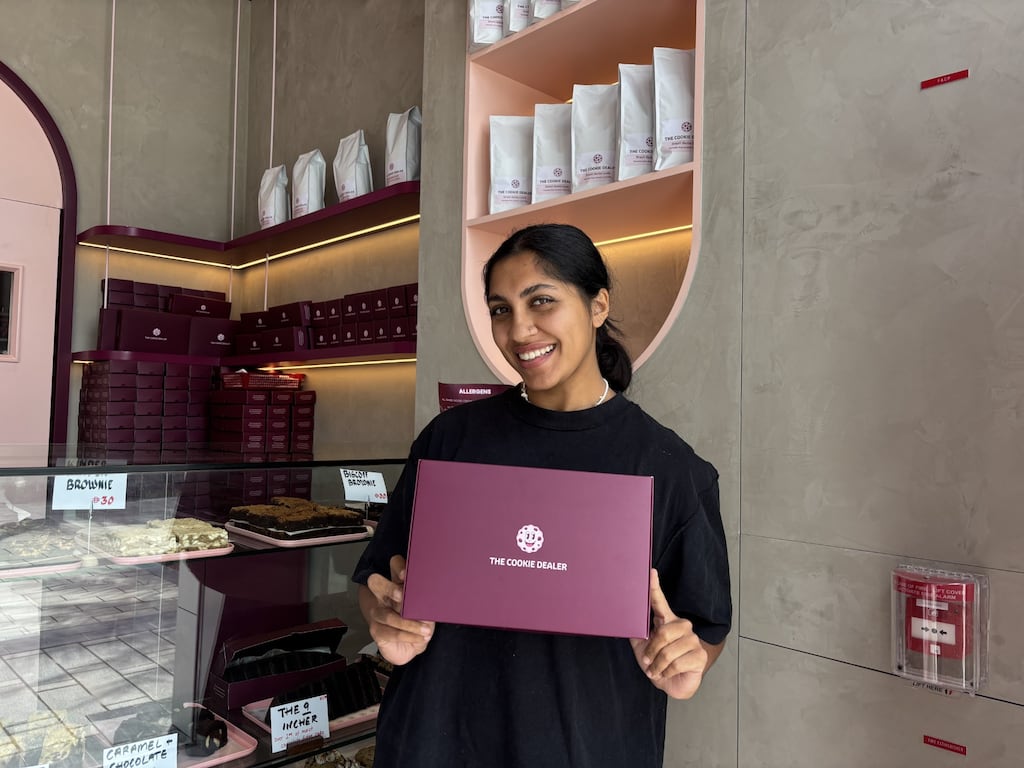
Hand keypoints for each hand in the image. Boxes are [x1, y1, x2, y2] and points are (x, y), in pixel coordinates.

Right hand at [364, 555, 434, 665]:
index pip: (394, 565)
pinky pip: (390, 632)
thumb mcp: (427, 609)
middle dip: (388, 588)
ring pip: (388, 615)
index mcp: (399, 584)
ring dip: (409, 624)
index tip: (405, 575)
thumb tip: (432, 596)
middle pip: (376, 582)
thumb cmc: (420, 623)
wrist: (412, 647)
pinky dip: (408, 636)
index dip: (397, 567)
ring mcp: (378, 612)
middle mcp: (384, 595)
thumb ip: (426, 600)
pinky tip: (420, 637)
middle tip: (401, 596)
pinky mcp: (376, 630)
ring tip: (426, 630)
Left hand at [630, 569, 707, 699]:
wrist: (672, 684)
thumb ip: (636, 632)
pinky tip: (666, 673)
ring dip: (657, 665)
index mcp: (667, 621)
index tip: (650, 572)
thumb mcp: (642, 647)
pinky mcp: (700, 656)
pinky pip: (676, 664)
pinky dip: (666, 672)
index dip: (654, 587)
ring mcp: (693, 640)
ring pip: (668, 651)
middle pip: (663, 633)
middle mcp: (682, 626)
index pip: (659, 601)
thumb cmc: (657, 663)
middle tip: (648, 660)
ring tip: (656, 669)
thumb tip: (622, 619)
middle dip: (651, 651)